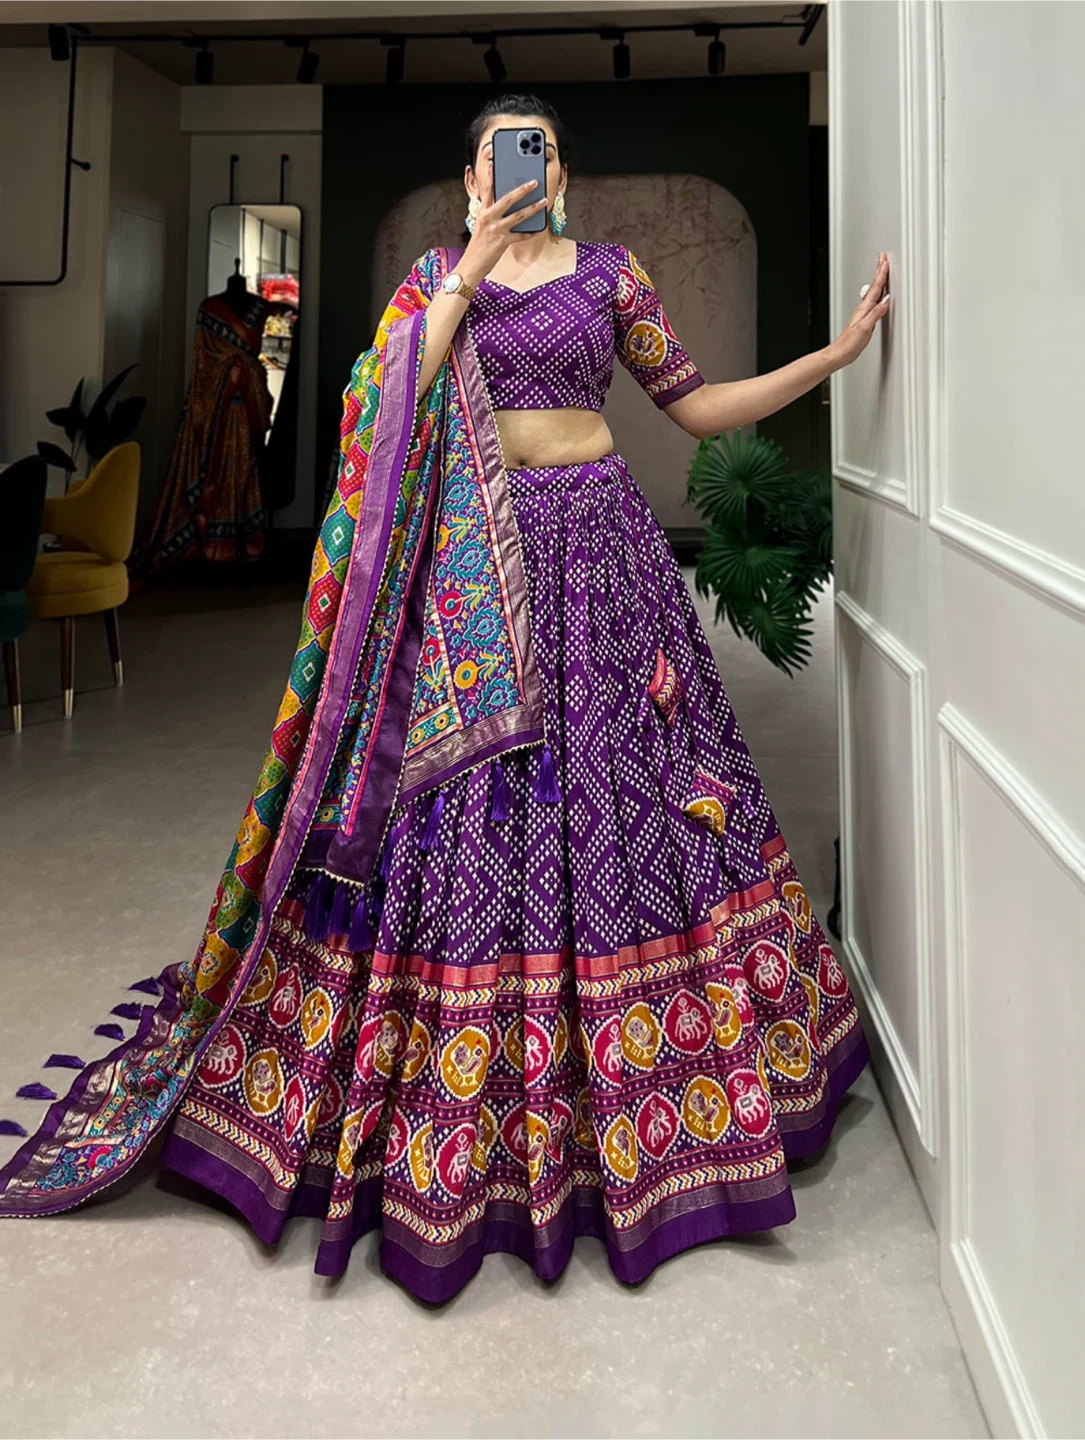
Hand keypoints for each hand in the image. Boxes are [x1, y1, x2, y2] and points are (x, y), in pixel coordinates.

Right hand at [460, 154, 548, 283]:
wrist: (471, 266)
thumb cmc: (477, 247)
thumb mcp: (482, 227)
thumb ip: (493, 215)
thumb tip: (509, 207)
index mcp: (482, 212)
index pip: (487, 190)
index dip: (491, 175)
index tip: (494, 162)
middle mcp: (489, 218)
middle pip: (508, 199)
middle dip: (523, 189)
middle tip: (534, 181)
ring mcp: (496, 230)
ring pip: (519, 215)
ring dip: (533, 207)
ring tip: (544, 200)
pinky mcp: (503, 242)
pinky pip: (521, 235)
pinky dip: (531, 232)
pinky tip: (540, 227)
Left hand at [830, 253, 890, 367]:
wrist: (839, 354)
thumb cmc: (849, 344)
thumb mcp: (865, 328)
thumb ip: (876, 313)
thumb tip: (886, 300)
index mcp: (864, 309)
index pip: (875, 288)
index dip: (881, 274)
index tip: (885, 262)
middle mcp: (863, 309)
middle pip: (874, 286)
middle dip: (879, 271)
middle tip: (883, 258)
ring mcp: (863, 314)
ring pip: (874, 292)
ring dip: (879, 280)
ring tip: (882, 271)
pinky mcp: (864, 320)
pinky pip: (874, 301)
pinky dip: (878, 294)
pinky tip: (880, 295)